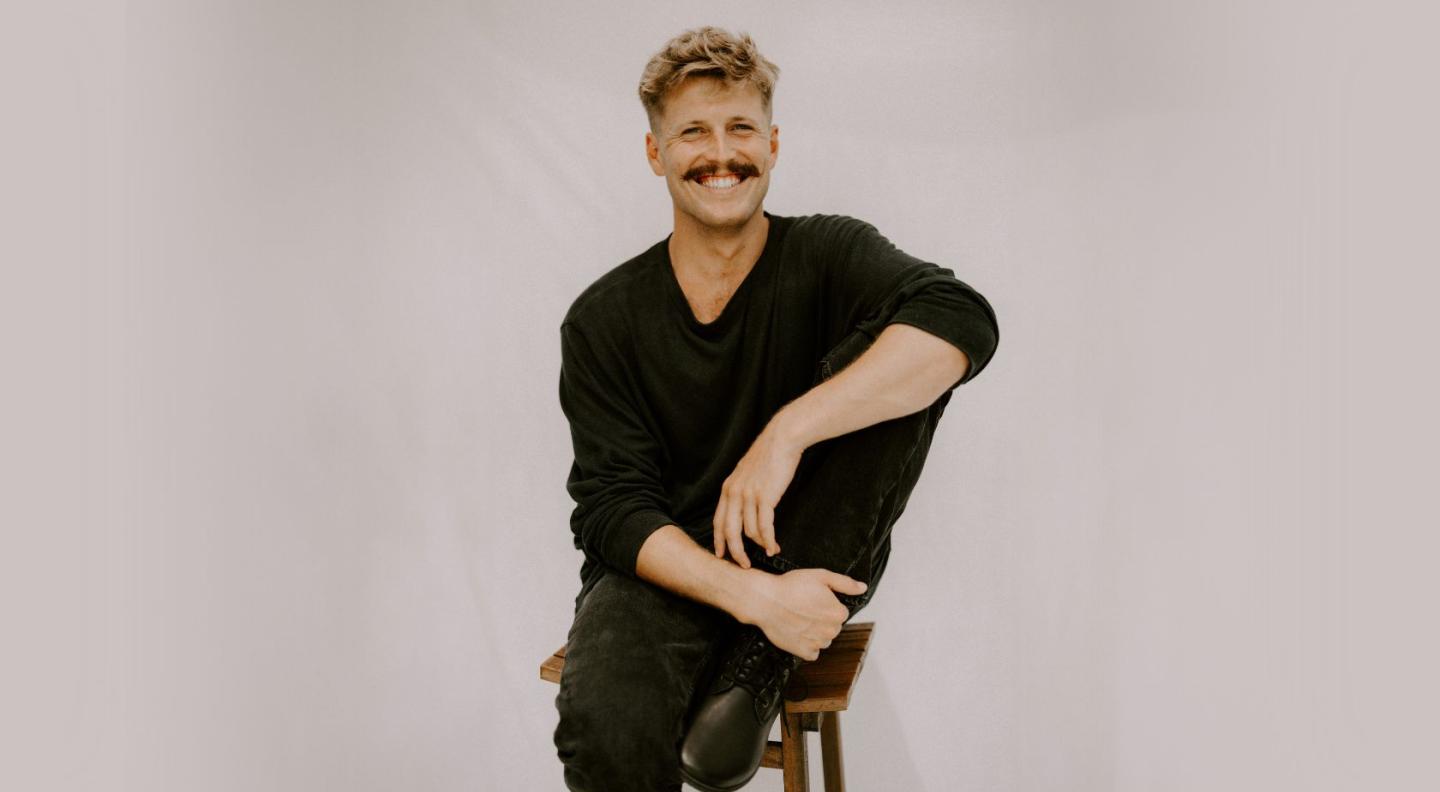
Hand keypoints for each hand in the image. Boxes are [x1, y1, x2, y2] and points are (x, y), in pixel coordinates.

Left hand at [712, 425, 803, 567]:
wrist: (782, 439)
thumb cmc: (769, 456)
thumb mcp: (747, 472)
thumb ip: (743, 490)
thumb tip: (746, 508)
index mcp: (728, 488)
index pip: (718, 520)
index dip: (719, 540)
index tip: (721, 554)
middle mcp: (734, 493)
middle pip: (729, 531)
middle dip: (735, 551)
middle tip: (743, 565)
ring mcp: (748, 495)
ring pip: (749, 531)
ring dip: (760, 545)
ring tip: (770, 550)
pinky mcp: (765, 497)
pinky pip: (764, 527)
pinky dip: (769, 540)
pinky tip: (774, 547)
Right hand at [743, 568, 866, 660]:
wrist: (766, 600)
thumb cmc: (790, 587)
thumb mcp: (821, 576)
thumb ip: (845, 583)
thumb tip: (862, 588)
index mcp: (838, 613)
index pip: (840, 612)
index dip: (826, 605)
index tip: (813, 600)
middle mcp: (831, 631)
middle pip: (832, 627)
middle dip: (822, 620)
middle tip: (804, 608)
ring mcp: (818, 643)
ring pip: (823, 640)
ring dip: (815, 633)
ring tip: (798, 619)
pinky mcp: (804, 652)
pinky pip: (812, 652)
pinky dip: (806, 645)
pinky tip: (797, 632)